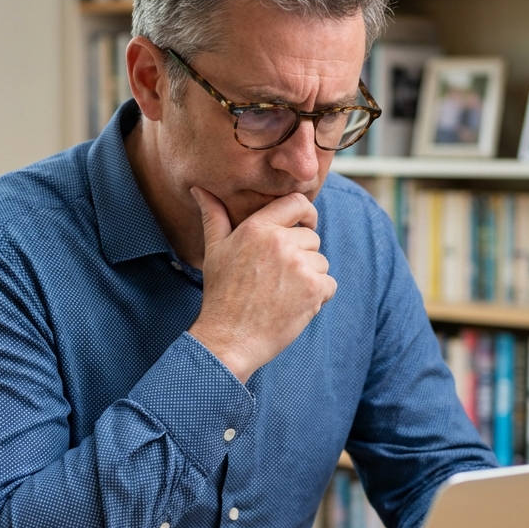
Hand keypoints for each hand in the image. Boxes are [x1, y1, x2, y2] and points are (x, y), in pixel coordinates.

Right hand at [187, 186, 336, 382]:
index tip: (305, 225)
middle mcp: (280, 242)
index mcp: (257, 228)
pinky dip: (318, 297)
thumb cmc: (221, 294)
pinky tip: (293, 306)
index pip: (298, 203)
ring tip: (282, 294)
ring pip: (321, 263)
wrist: (229, 338)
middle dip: (301, 256)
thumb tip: (199, 189)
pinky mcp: (313, 289)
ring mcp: (299, 265)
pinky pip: (329, 284)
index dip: (306, 214)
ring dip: (309, 278)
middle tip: (277, 278)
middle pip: (311, 238)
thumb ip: (213, 216)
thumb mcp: (214, 250)